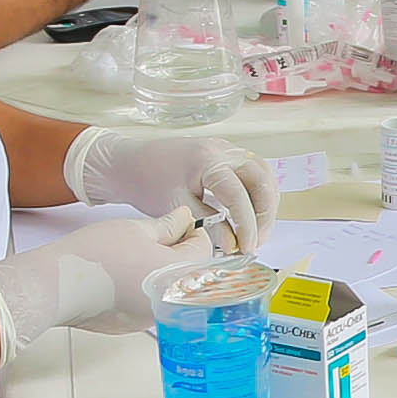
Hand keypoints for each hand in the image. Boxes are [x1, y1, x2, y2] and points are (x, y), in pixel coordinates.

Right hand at [0, 212, 213, 351]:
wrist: (57, 287)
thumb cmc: (93, 257)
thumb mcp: (137, 230)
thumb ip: (169, 226)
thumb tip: (184, 219)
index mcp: (180, 275)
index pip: (205, 249)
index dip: (192, 231)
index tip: (177, 224)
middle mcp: (173, 303)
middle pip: (190, 272)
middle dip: (178, 252)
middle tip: (154, 237)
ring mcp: (154, 318)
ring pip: (170, 288)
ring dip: (161, 271)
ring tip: (134, 256)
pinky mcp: (135, 325)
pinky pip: (150, 303)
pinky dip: (144, 288)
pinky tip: (123, 276)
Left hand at [68, 126, 278, 253]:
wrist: (130, 162)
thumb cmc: (148, 183)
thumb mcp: (177, 208)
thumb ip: (209, 226)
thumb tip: (235, 246)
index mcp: (208, 160)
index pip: (238, 194)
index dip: (247, 224)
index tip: (246, 249)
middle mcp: (223, 149)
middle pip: (262, 179)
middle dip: (265, 214)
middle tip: (257, 242)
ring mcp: (228, 148)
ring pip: (263, 174)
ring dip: (266, 203)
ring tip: (258, 231)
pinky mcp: (227, 154)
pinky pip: (254, 172)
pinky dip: (259, 194)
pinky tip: (252, 216)